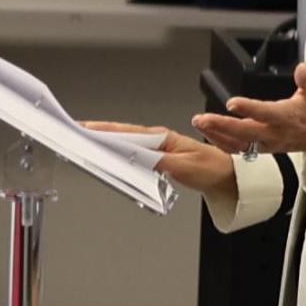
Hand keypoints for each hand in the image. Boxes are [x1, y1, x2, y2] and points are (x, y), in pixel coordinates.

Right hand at [90, 123, 233, 196]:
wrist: (227, 177)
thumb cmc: (211, 169)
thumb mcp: (183, 167)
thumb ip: (157, 162)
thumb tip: (135, 158)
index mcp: (162, 138)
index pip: (127, 133)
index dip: (104, 130)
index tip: (86, 129)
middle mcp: (158, 139)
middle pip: (122, 134)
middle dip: (98, 131)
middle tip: (77, 131)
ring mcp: (157, 147)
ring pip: (126, 142)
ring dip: (107, 141)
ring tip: (87, 141)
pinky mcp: (158, 157)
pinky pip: (134, 152)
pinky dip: (119, 151)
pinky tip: (110, 155)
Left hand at [195, 63, 305, 159]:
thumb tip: (302, 69)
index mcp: (289, 117)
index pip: (266, 113)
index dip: (249, 108)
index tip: (232, 102)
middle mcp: (276, 133)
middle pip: (245, 132)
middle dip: (222, 126)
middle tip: (202, 118)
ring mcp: (268, 143)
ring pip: (239, 144)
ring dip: (217, 135)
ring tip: (199, 123)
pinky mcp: (262, 149)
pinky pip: (239, 149)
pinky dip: (222, 143)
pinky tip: (208, 133)